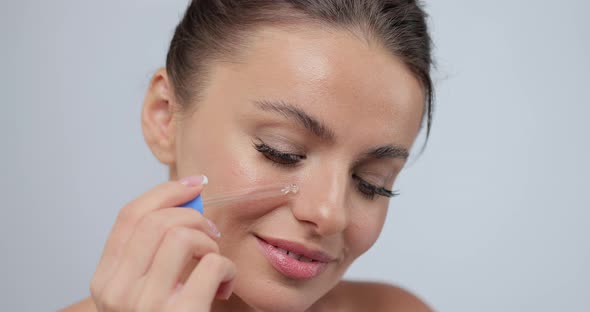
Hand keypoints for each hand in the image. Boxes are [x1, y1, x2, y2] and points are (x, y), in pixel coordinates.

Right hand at [89, 176, 235, 310]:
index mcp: (105, 280)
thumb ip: (149, 253)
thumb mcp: (141, 290)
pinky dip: (228, 269)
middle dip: (194, 216)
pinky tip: (224, 286)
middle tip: (211, 233)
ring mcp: (147, 305)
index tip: (194, 184)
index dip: (165, 191)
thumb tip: (186, 200)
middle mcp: (118, 292)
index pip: (129, 216)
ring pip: (182, 236)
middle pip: (156, 221)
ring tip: (214, 264)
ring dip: (209, 243)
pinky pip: (212, 265)